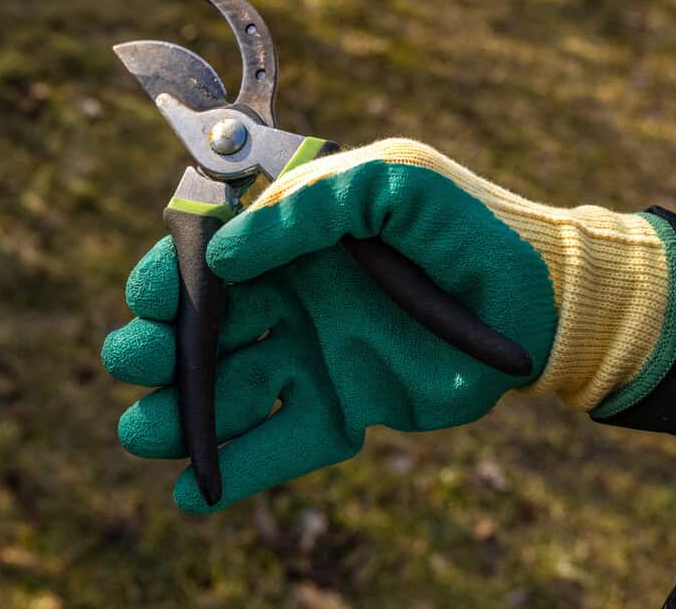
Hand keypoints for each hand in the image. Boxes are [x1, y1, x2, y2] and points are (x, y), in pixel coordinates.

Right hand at [103, 140, 675, 511]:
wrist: (541, 299)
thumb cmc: (466, 226)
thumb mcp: (392, 182)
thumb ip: (309, 204)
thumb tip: (227, 255)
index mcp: (293, 238)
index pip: (208, 257)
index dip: (168, 277)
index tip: (147, 298)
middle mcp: (292, 298)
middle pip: (205, 329)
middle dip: (162, 346)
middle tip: (134, 362)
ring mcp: (314, 357)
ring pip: (230, 390)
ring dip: (182, 413)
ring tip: (143, 433)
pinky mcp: (343, 410)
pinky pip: (282, 444)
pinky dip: (239, 469)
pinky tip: (193, 492)